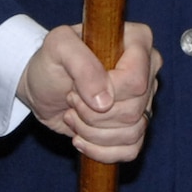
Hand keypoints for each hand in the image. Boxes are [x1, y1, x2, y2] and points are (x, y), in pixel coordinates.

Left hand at [16, 21, 160, 162]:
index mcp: (138, 41)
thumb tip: (105, 101)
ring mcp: (145, 99)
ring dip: (93, 132)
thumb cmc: (51, 62)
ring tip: (73, 116)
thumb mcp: (57, 47)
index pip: (136, 81)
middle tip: (71, 101)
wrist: (43, 89)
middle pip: (133, 110)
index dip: (106, 92)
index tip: (75, 89)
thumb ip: (82, 64)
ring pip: (133, 132)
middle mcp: (148, 69)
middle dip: (93, 115)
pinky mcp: (136, 125)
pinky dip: (100, 150)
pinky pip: (131, 149)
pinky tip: (81, 138)